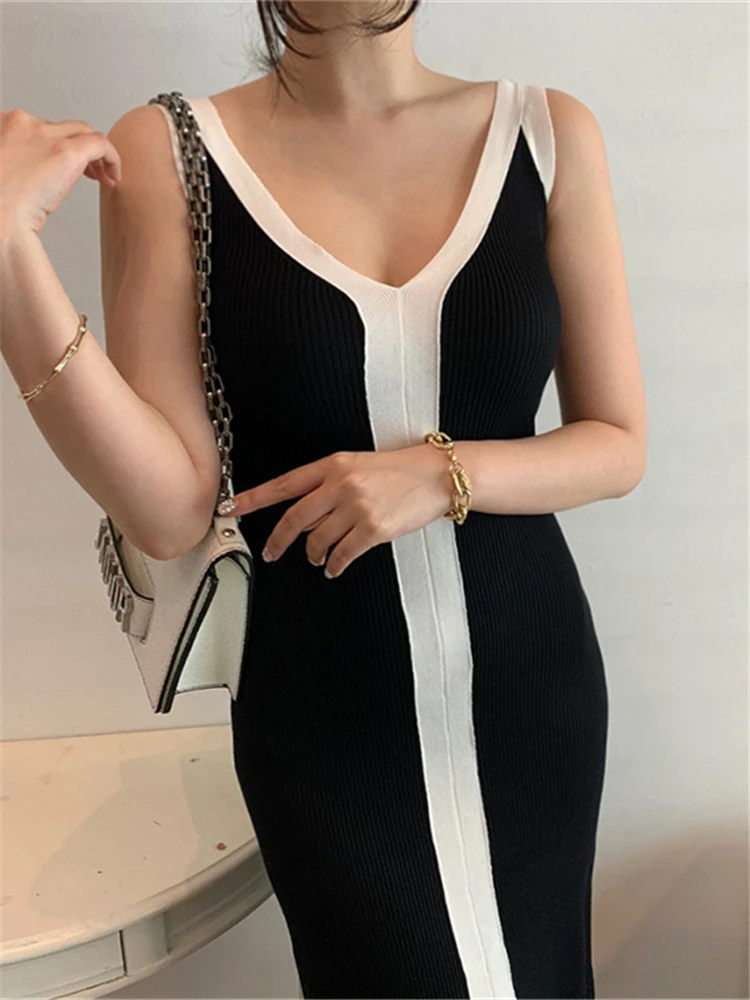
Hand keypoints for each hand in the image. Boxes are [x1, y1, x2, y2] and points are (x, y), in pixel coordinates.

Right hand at [1, 107, 120, 241]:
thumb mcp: (3, 172)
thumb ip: (16, 163)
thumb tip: (29, 175)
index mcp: (5, 126)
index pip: (38, 129)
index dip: (52, 146)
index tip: (56, 167)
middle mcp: (25, 124)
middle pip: (62, 129)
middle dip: (74, 149)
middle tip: (83, 174)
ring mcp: (47, 136)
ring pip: (82, 132)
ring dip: (93, 154)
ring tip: (98, 177)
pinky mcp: (68, 152)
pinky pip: (101, 144)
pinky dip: (112, 158)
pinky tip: (112, 177)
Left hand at [231, 444, 454, 577]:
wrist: (436, 476)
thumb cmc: (398, 471)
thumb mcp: (357, 466)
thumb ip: (328, 486)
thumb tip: (302, 518)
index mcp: (333, 465)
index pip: (284, 484)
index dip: (254, 498)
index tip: (232, 507)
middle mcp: (341, 484)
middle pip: (294, 519)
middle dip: (278, 541)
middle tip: (271, 552)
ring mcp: (357, 507)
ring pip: (317, 540)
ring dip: (314, 554)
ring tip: (319, 557)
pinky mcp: (374, 529)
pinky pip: (341, 555)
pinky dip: (334, 565)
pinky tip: (334, 566)